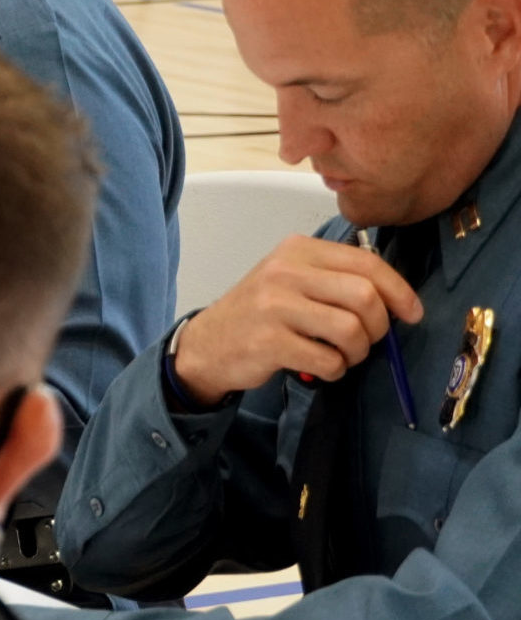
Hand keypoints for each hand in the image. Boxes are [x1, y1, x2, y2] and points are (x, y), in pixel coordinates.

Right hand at [172, 234, 423, 402]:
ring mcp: (274, 306)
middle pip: (364, 296)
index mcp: (297, 250)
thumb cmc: (260, 313)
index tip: (412, 314)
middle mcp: (284, 271)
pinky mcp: (269, 341)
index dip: (399, 291)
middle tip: (368, 340)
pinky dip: (334, 369)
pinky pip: (328, 359)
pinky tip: (321, 366)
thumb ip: (337, 280)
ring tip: (342, 355)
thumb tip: (398, 301)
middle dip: (378, 326)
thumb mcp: (293, 280)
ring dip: (357, 352)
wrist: (207, 344)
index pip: (366, 263)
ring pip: (350, 330)